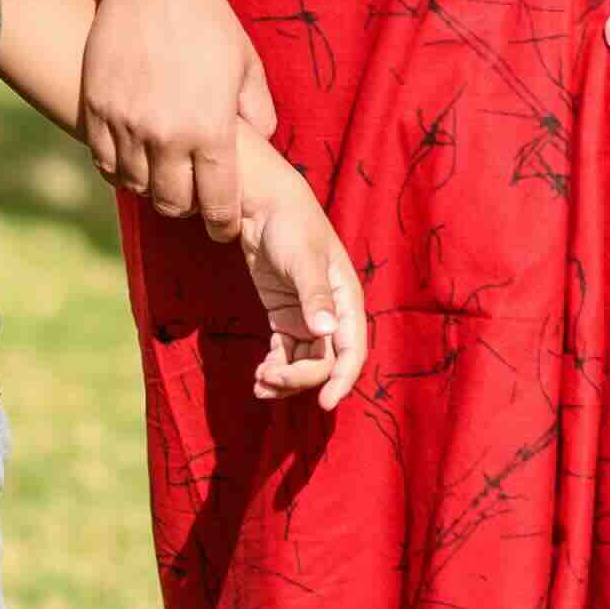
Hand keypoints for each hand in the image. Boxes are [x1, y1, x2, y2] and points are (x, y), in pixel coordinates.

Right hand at [77, 0, 276, 239]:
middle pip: (172, 203)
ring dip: (152, 189)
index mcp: (210, 130)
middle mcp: (166, 134)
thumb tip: (257, 145)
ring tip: (163, 177)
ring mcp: (126, 123)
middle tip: (194, 199)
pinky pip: (105, 161)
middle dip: (187, 208)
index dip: (222, 223)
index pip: (217, 202)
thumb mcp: (249, 68)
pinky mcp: (97, 108)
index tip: (224, 226)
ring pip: (136, 186)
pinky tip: (132, 161)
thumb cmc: (210, 21)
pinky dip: (120, 170)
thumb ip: (259, 115)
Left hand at [235, 148, 365, 409]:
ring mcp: (308, 317)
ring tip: (259, 383)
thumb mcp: (303, 258)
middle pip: (324, 362)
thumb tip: (327, 333)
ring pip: (304, 362)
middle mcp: (331, 313)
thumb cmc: (290, 224)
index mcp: (346, 300)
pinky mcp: (285, 316)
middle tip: (268, 382)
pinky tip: (258, 377)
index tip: (325, 404)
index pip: (352, 350)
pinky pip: (286, 353)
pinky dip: (275, 368)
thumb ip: (315, 295)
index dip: (342, 380)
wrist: (262, 204)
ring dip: (285, 378)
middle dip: (300, 378)